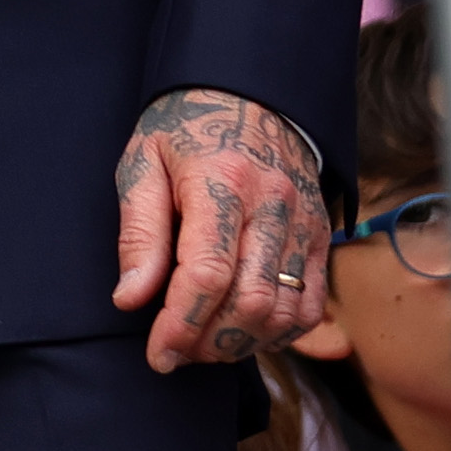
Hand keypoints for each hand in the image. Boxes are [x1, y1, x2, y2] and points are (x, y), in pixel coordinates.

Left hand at [110, 86, 329, 372]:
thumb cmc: (186, 129)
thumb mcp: (143, 162)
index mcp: (222, 183)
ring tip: (205, 343)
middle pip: (251, 303)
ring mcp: (303, 224)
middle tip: (177, 352)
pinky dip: (279, 333)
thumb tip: (130, 298)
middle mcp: (272, 207)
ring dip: (243, 344)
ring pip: (284, 312)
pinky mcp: (320, 237)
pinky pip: (310, 305)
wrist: (249, 94)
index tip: (157, 355)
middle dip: (210, 343)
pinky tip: (243, 332)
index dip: (181, 325)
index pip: (207, 274)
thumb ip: (138, 232)